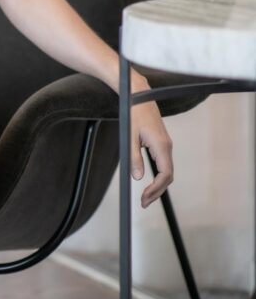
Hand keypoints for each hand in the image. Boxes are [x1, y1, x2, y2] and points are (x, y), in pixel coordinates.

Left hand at [129, 71, 173, 208]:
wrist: (139, 96)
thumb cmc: (134, 113)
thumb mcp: (129, 136)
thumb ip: (134, 157)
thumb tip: (138, 177)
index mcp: (161, 145)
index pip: (165, 174)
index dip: (156, 189)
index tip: (145, 198)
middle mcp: (167, 146)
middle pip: (168, 176)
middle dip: (157, 191)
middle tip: (144, 203)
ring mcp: (165, 145)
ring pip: (166, 171)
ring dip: (158, 186)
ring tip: (145, 197)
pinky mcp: (161, 144)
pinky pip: (163, 164)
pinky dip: (158, 177)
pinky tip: (149, 183)